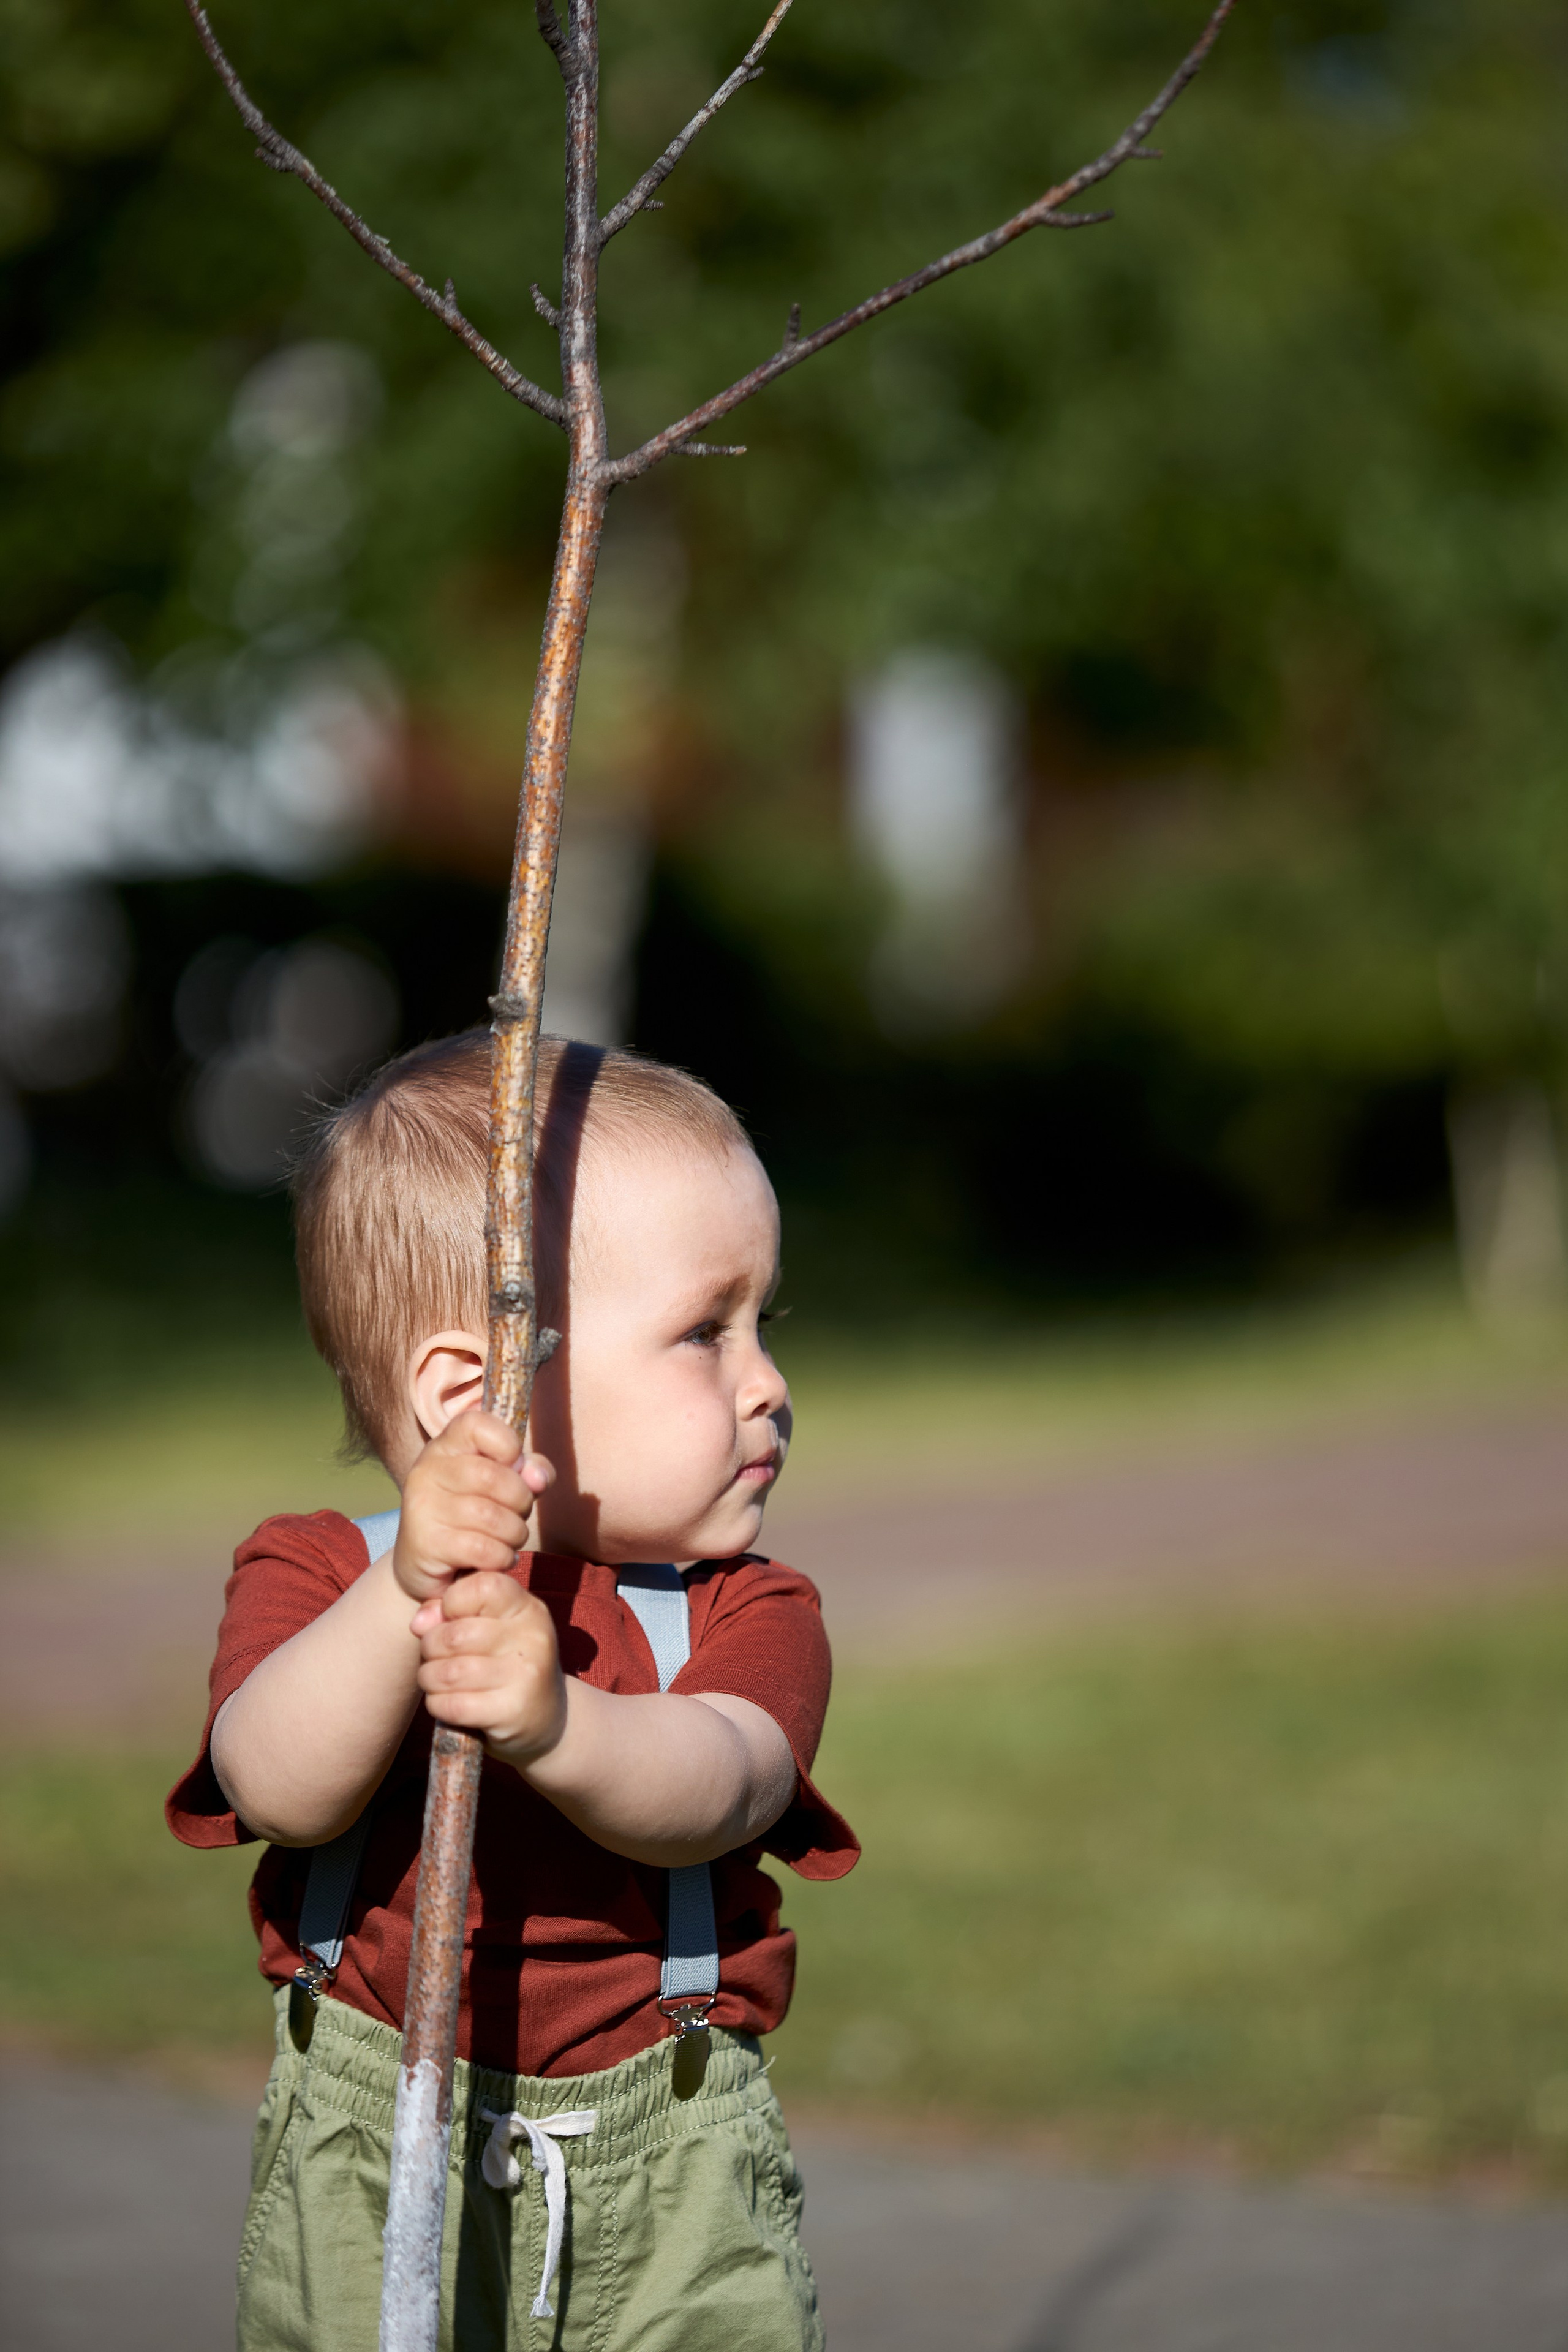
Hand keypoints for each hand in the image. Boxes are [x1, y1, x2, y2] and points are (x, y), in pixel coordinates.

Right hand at [393, 1409, 552, 1605]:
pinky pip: (483, 1549)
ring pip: (491, 1517)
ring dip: (514, 1534)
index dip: (507, 1444)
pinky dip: (501, 1557)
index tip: (514, 1467)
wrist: (426, 1566)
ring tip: (507, 1541)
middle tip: (517, 1516)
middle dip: (521, 1502)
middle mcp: (428, 1470)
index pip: (476, 1424)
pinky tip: (496, 1559)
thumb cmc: (473, 1518)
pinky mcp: (425, 1544)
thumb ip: (529, 1473)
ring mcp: (422, 1507)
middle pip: (493, 1477)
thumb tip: (539, 1478)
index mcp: (446, 1446)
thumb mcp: (504, 1487)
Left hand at [411, 1573, 566, 1762]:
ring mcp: (525, 1675)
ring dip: (430, 1679)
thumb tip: (418, 1623)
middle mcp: (532, 1637)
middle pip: (454, 1635)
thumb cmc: (505, 1664)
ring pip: (447, 1673)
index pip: (482, 1586)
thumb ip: (450, 1614)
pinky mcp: (512, 1711)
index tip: (452, 1618)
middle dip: (431, 1648)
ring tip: (438, 1680)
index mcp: (527, 1609)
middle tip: (437, 1657)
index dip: (452, 1602)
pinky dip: (438, 1705)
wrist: (543, 1717)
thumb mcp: (488, 1628)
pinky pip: (451, 1705)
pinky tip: (448, 1702)